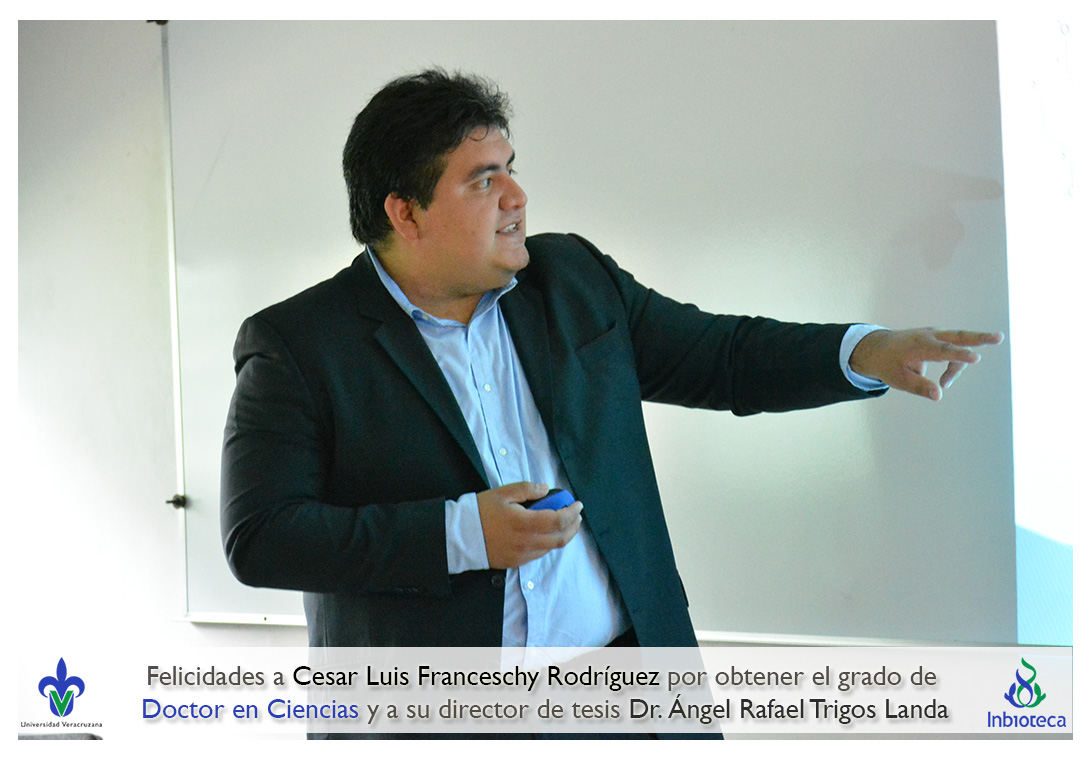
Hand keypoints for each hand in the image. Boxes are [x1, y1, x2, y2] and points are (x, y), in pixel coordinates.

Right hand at [477, 482, 583, 567]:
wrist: (460, 536)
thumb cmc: (480, 511)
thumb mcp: (503, 493)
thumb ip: (527, 489)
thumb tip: (546, 489)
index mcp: (524, 523)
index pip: (558, 520)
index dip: (572, 512)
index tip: (578, 505)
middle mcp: (526, 542)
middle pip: (560, 538)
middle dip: (573, 526)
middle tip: (577, 516)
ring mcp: (522, 555)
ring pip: (551, 547)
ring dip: (562, 535)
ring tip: (565, 523)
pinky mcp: (516, 562)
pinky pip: (539, 553)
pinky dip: (548, 543)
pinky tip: (547, 533)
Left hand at [849, 328, 1003, 400]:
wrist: (877, 347)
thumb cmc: (888, 364)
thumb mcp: (899, 380)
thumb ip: (920, 387)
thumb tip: (939, 396)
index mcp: (919, 346)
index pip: (943, 351)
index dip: (960, 356)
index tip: (976, 358)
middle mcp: (930, 336)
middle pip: (959, 336)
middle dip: (980, 338)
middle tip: (999, 338)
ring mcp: (935, 335)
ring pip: (957, 347)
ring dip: (960, 363)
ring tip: (944, 383)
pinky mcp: (938, 338)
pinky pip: (953, 350)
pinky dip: (954, 363)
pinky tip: (944, 380)